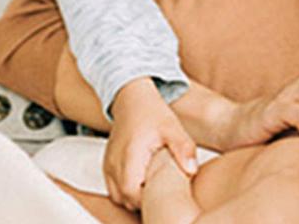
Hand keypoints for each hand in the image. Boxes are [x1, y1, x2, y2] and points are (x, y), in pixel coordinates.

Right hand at [104, 78, 197, 210]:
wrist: (133, 99)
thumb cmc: (152, 113)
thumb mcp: (173, 128)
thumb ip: (183, 148)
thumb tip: (192, 170)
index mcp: (129, 155)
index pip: (132, 192)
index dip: (148, 198)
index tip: (163, 190)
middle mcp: (113, 163)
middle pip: (124, 198)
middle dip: (142, 199)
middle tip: (160, 186)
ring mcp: (108, 165)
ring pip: (117, 196)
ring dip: (134, 195)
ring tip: (151, 181)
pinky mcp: (107, 165)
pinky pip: (113, 188)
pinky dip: (127, 189)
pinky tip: (143, 178)